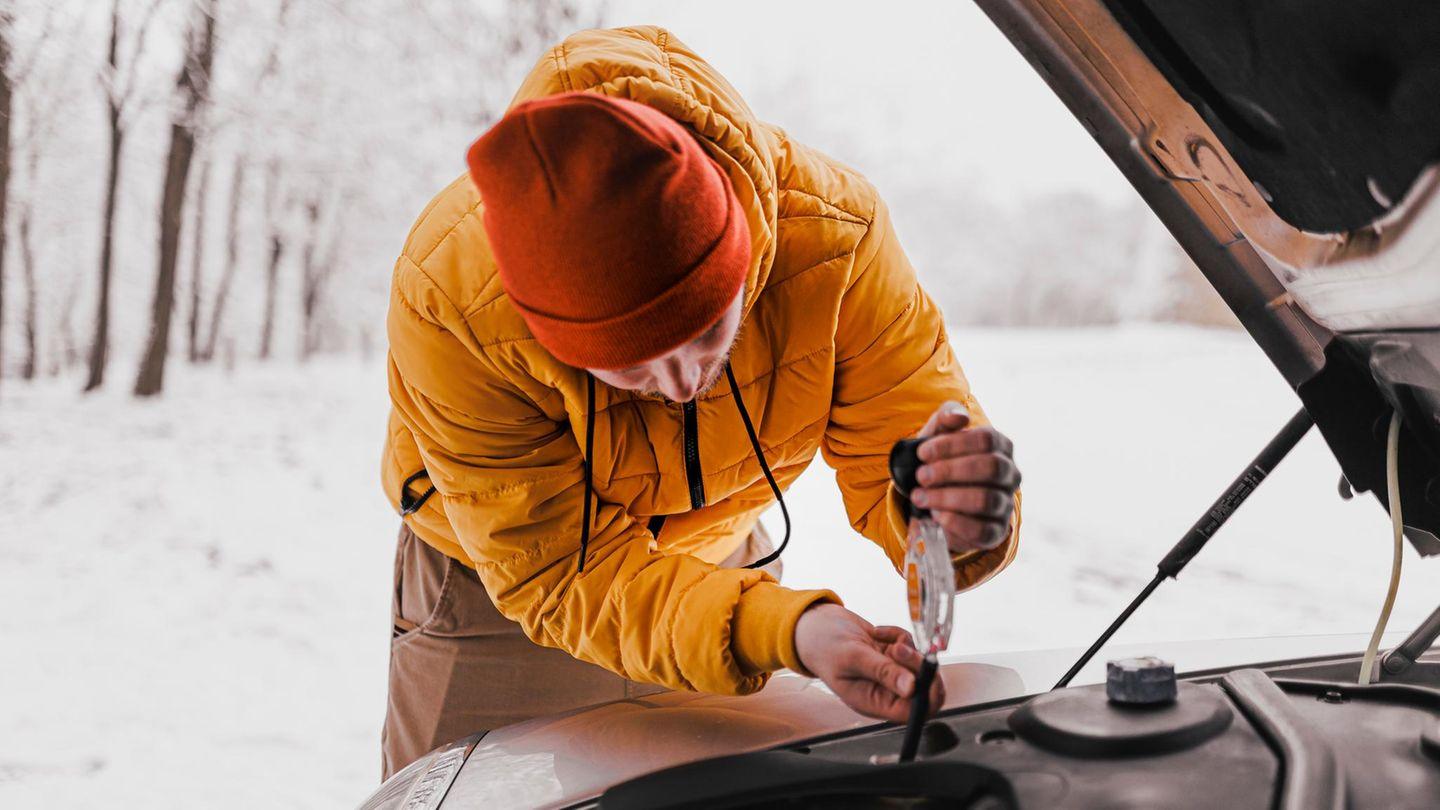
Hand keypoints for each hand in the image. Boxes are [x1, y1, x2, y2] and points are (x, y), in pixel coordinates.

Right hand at [793, 603, 944, 722]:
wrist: (814, 626)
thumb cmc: (825, 647)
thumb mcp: (852, 658)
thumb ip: (883, 672)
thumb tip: (912, 688)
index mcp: (874, 703)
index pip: (913, 712)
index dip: (927, 696)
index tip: (926, 673)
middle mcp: (885, 691)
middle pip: (923, 689)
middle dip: (918, 666)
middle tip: (899, 649)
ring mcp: (890, 672)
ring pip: (918, 665)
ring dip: (906, 647)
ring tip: (879, 636)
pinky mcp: (891, 655)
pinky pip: (910, 646)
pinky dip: (899, 635)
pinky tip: (877, 632)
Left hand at [912, 401, 1019, 552]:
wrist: (934, 496)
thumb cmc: (940, 459)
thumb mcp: (937, 435)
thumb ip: (946, 418)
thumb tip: (959, 417)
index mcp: (1000, 446)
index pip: (986, 439)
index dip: (952, 444)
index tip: (922, 453)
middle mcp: (1010, 474)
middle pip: (991, 467)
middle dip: (950, 471)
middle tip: (921, 476)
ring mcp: (1005, 503)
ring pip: (985, 499)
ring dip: (947, 498)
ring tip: (921, 497)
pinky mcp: (995, 531)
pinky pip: (982, 530)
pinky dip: (955, 522)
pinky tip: (935, 515)